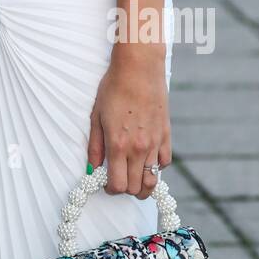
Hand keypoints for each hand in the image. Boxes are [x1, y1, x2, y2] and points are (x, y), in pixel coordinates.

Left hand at [87, 56, 171, 199]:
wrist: (139, 68)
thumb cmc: (113, 88)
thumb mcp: (96, 116)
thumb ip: (94, 146)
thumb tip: (92, 169)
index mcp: (118, 145)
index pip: (118, 185)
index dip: (111, 189)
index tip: (106, 184)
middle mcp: (139, 148)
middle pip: (135, 188)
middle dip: (125, 189)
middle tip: (118, 179)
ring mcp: (155, 143)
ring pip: (152, 180)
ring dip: (142, 184)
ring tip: (133, 177)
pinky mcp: (166, 135)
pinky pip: (165, 162)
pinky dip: (156, 167)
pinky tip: (146, 159)